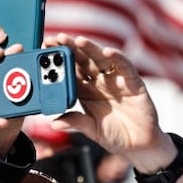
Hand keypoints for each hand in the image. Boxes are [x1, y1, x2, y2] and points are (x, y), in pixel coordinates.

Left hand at [51, 35, 171, 168]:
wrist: (138, 144)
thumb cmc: (114, 135)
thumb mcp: (92, 130)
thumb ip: (76, 123)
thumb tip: (55, 123)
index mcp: (86, 92)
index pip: (70, 72)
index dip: (58, 61)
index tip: (44, 50)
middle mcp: (99, 82)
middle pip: (83, 61)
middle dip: (70, 49)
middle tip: (57, 38)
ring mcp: (115, 81)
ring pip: (101, 60)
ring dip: (90, 49)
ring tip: (78, 40)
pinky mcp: (133, 83)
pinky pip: (125, 67)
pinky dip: (117, 58)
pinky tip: (108, 52)